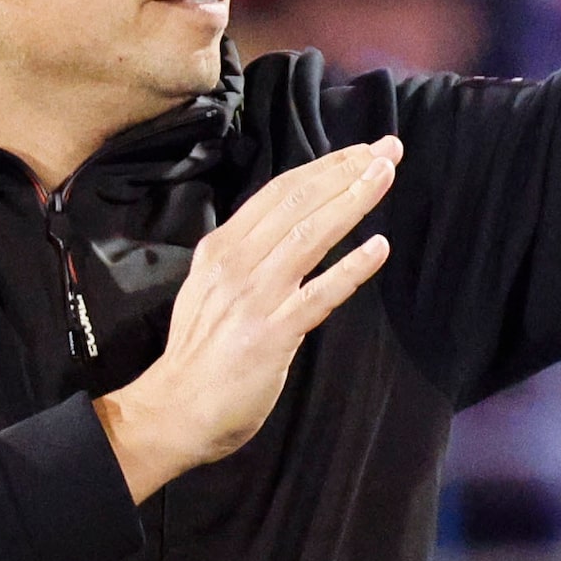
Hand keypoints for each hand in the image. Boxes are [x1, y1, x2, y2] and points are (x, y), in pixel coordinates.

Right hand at [93, 137, 400, 499]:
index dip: (323, 166)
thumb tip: (287, 227)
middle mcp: (236, 264)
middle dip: (346, 170)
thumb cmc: (198, 353)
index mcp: (221, 249)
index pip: (279, 192)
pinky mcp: (273, 334)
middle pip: (297, 203)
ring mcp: (255, 297)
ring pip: (309, 235)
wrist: (172, 412)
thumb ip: (245, 256)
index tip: (361, 150)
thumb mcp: (210, 287)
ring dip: (352, 201)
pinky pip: (319, 294)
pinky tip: (379, 247)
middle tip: (388, 149)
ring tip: (385, 177)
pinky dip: (351, 268)